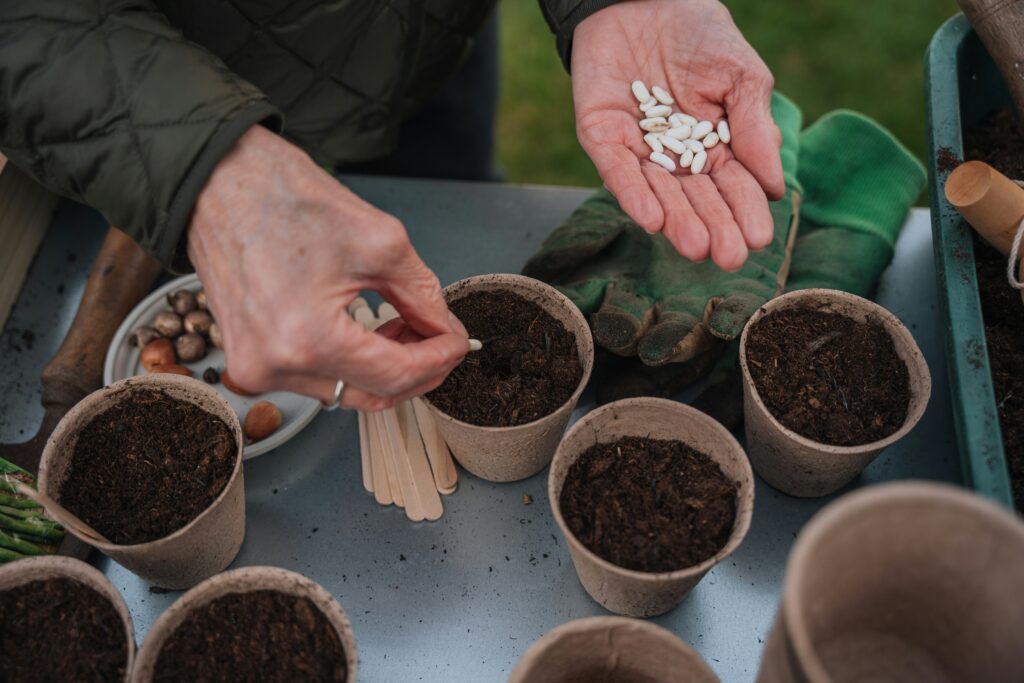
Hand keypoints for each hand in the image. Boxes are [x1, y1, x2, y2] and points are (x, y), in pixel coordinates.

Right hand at [187, 126, 468, 410]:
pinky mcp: (248, 360)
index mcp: (306, 339)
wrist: (216, 182)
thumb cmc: (284, 198)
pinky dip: (351, 362)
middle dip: (417, 369)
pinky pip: (317, 379)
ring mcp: (255, 369)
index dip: (438, 360)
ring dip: (385, 366)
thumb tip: (443, 328)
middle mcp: (274, 367)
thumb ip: (422, 294)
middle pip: (372, 395)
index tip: (459, 341)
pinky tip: (369, 329)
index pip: (396, 375)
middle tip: (440, 336)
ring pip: (346, 392)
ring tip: (405, 325)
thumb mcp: (380, 242)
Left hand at [571, 0, 783, 270]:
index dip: (745, 212)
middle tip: (729, 257)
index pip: (733, 187)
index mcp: (716, 147)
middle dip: (714, 228)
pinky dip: (634, 195)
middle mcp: (676, 159)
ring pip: (659, 194)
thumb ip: (754, 125)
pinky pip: (618, 172)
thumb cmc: (699, 34)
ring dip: (677, 222)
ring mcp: (639, 151)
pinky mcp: (603, 138)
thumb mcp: (740, 75)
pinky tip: (652, 220)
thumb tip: (774, 183)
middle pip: (697, 200)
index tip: (758, 239)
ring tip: (696, 246)